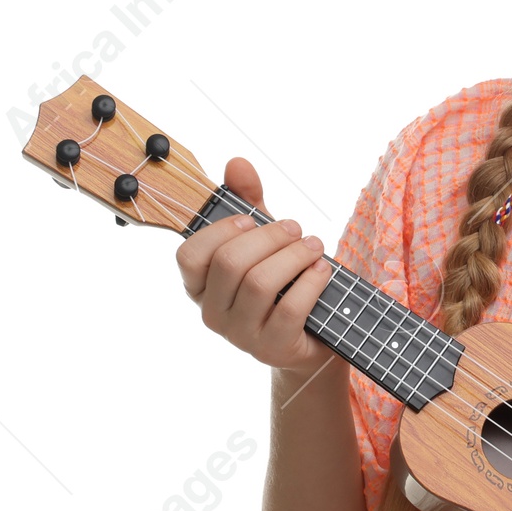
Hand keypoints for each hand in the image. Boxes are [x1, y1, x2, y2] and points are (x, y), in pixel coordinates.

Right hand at [171, 156, 335, 379]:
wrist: (313, 336)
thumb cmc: (282, 281)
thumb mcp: (264, 239)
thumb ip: (248, 202)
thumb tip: (236, 163)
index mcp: (201, 286)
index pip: (189, 255)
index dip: (220, 231)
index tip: (250, 220)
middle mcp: (213, 313)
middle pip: (231, 263)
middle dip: (270, 237)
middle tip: (295, 228)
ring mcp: (240, 335)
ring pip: (259, 284)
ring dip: (293, 255)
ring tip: (314, 245)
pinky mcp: (272, 348)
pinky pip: (289, 309)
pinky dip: (310, 282)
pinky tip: (322, 269)